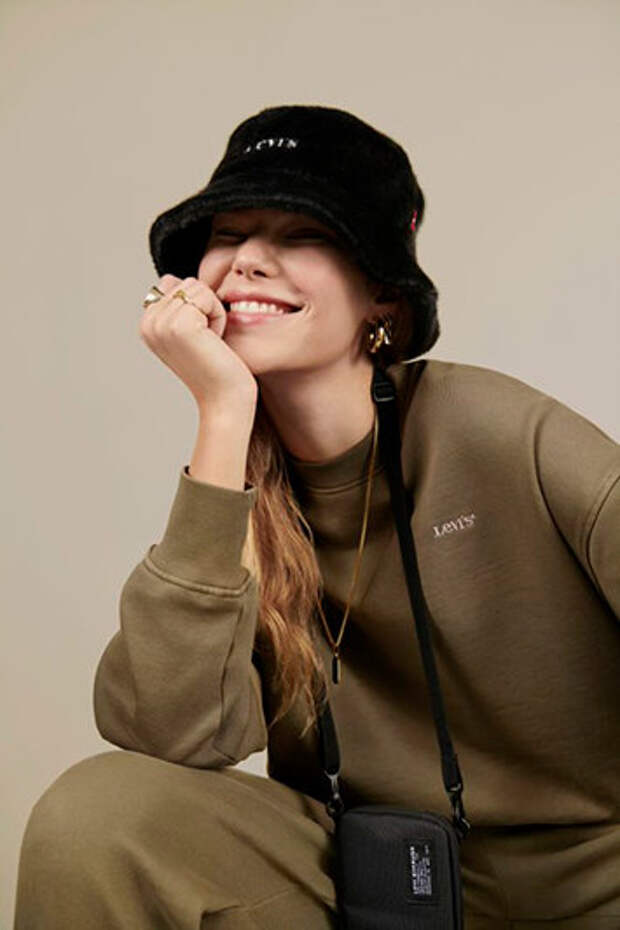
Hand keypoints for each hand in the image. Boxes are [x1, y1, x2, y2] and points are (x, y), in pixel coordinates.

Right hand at [139, 275, 257, 411]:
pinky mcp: (181, 324)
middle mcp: (148, 323)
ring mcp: (161, 323)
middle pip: (186, 283)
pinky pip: (207, 296)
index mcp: (146, 325)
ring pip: (197, 287)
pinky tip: (214, 342)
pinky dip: (219, 317)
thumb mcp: (190, 332)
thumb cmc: (214, 368)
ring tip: (209, 342)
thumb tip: (169, 278)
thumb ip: (177, 303)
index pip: (173, 285)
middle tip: (206, 342)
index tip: (197, 340)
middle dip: (205, 308)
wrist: (223, 399)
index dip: (196, 308)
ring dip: (213, 312)